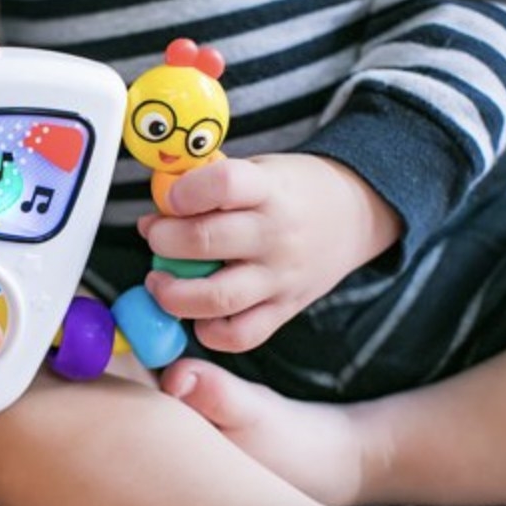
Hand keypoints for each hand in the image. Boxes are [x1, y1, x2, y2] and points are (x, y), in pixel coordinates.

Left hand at [137, 154, 400, 351]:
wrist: (353, 214)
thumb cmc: (288, 190)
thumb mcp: (255, 169)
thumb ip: (204, 187)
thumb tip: (152, 219)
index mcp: (269, 188)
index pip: (224, 184)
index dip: (184, 192)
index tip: (170, 198)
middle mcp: (276, 235)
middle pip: (206, 241)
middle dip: (164, 240)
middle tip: (157, 237)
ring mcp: (281, 278)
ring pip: (217, 298)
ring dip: (173, 293)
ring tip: (160, 281)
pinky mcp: (284, 310)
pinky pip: (239, 335)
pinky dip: (208, 331)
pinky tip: (196, 312)